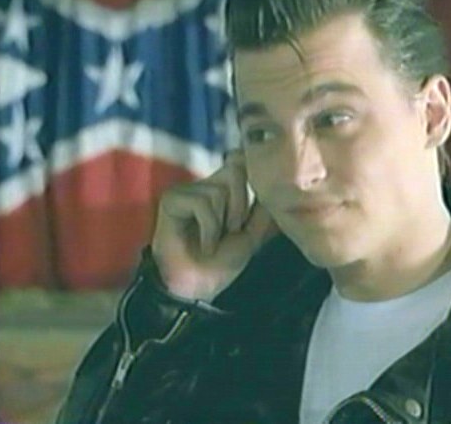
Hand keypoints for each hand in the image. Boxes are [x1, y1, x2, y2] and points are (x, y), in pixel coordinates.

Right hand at [151, 150, 276, 300]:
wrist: (198, 288)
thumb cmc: (222, 262)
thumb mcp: (252, 233)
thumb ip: (264, 209)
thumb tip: (280, 186)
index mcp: (223, 189)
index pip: (240, 161)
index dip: (250, 172)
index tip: (252, 199)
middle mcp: (204, 184)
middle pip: (235, 172)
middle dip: (240, 207)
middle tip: (230, 231)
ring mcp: (186, 190)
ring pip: (220, 191)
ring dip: (222, 223)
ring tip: (214, 241)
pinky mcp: (171, 200)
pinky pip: (203, 203)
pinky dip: (209, 228)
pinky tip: (204, 245)